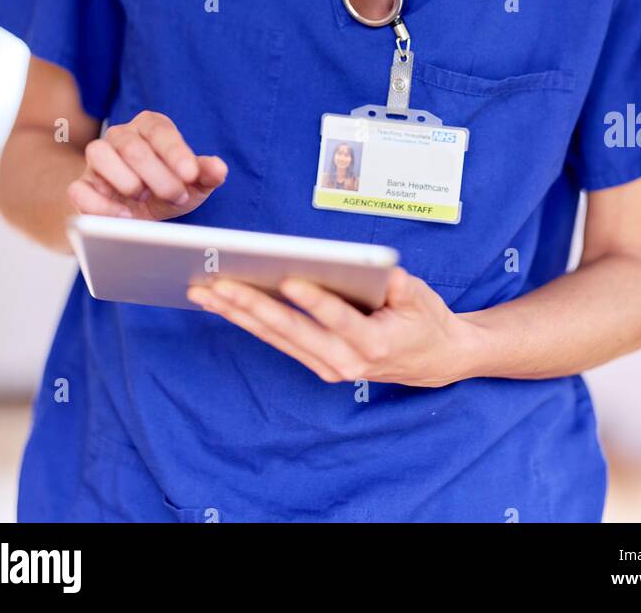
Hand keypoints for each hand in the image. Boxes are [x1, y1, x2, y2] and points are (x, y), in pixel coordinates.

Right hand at [67, 110, 227, 221]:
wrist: (132, 213)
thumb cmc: (165, 189)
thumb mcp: (191, 184)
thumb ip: (207, 174)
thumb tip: (219, 169)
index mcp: (149, 126)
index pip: (160, 130)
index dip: (176, 152)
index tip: (190, 174)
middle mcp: (120, 136)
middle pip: (133, 147)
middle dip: (159, 175)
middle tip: (177, 196)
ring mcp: (97, 159)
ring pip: (99, 154)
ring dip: (126, 180)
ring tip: (145, 198)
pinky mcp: (80, 185)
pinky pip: (78, 189)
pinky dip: (100, 205)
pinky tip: (124, 216)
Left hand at [186, 266, 477, 387]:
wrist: (435, 361)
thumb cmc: (426, 321)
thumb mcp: (423, 299)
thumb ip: (401, 289)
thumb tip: (380, 274)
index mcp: (374, 344)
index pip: (338, 318)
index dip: (313, 299)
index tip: (287, 279)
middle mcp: (345, 362)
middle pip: (291, 331)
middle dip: (251, 305)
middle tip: (218, 283)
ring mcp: (329, 366)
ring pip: (275, 338)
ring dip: (238, 314)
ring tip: (205, 291)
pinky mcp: (318, 363)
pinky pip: (278, 341)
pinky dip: (250, 321)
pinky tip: (224, 304)